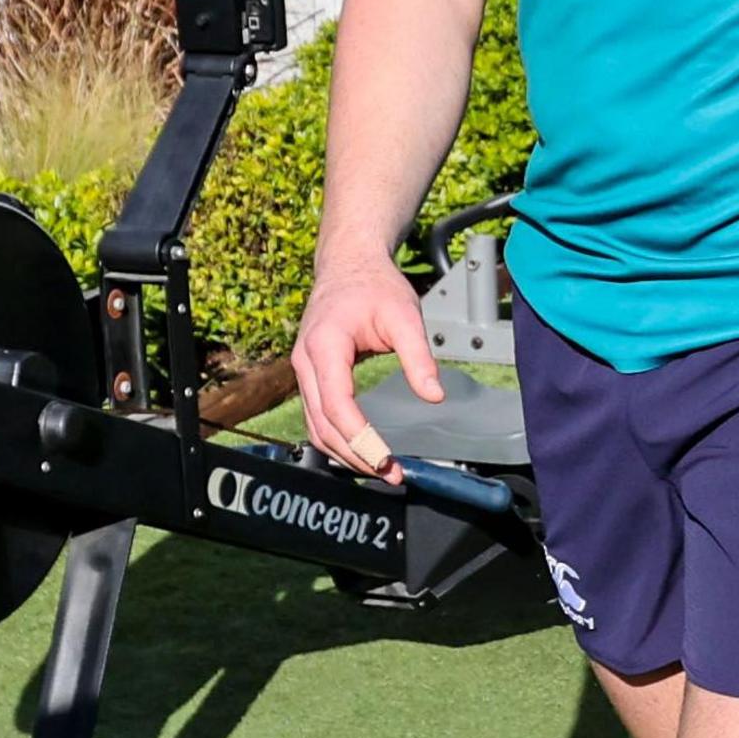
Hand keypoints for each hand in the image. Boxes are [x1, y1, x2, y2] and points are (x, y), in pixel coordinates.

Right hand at [294, 256, 438, 482]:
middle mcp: (305, 363)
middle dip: (355, 453)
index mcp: (324, 346)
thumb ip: (418, 357)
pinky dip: (337, 437)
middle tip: (389, 472)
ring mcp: (303, 371)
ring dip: (344, 452)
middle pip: (323, 424)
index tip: (385, 459)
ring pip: (315, 425)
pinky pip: (318, 415)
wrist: (349, 264)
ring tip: (379, 468)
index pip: (337, 405)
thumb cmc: (374, 286)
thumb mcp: (405, 316)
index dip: (360, 437)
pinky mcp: (311, 376)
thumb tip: (434, 396)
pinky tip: (361, 450)